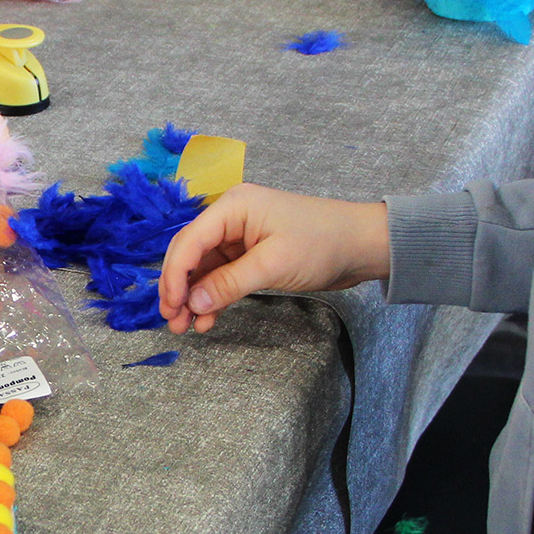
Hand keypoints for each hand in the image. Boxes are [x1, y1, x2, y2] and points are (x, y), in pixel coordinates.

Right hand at [157, 185, 389, 332]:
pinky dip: (214, 297)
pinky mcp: (251, 255)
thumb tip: (193, 303)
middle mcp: (231, 218)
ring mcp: (240, 237)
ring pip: (203, 269)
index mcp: (232, 207)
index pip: (189, 241)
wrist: (362, 245)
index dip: (174, 276)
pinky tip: (208, 318)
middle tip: (172, 321)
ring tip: (186, 327)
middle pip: (190, 254)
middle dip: (179, 288)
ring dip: (194, 297)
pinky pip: (222, 276)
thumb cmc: (323, 243)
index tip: (170, 306)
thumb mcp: (273, 264)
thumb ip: (229, 283)